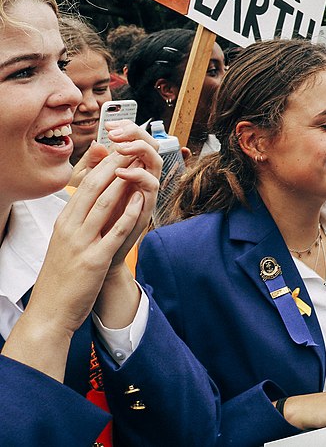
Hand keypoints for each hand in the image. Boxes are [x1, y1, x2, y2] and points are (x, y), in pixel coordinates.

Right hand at [3, 147, 155, 379]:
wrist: (51, 310)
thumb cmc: (63, 274)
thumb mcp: (68, 239)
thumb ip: (81, 216)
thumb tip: (93, 196)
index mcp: (65, 221)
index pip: (84, 184)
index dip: (104, 165)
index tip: (120, 149)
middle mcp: (71, 227)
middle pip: (93, 187)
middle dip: (114, 164)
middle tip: (132, 146)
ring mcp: (81, 242)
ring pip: (103, 204)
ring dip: (123, 181)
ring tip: (139, 164)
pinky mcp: (94, 259)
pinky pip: (114, 231)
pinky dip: (129, 213)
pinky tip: (143, 199)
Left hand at [101, 123, 161, 266]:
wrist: (98, 254)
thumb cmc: (95, 221)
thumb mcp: (88, 189)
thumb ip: (93, 167)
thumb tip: (96, 144)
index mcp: (128, 169)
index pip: (135, 140)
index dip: (127, 129)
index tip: (109, 125)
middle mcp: (141, 177)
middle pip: (151, 145)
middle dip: (136, 134)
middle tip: (116, 133)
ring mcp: (146, 191)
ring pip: (156, 162)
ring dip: (140, 150)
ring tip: (121, 148)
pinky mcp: (147, 207)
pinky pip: (152, 186)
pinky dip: (139, 176)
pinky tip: (121, 173)